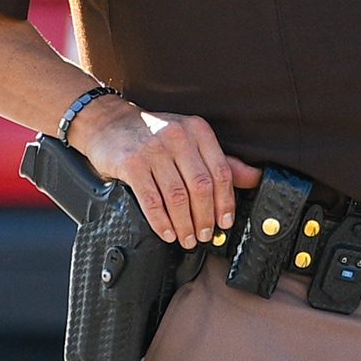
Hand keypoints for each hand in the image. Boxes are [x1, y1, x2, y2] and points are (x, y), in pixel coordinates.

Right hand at [69, 96, 259, 247]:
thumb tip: (253, 178)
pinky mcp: (131, 163)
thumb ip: (219, 159)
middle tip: (205, 235)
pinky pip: (151, 200)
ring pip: (177, 196)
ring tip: (187, 238)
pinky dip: (161, 221)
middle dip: (205, 217)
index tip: (225, 221)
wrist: (106, 122)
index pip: (221, 171)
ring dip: (185, 224)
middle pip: (201, 187)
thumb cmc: (151, 134)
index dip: (226, 201)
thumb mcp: (188, 138)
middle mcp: (177, 137)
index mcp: (197, 130)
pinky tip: (167, 232)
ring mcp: (153, 150)